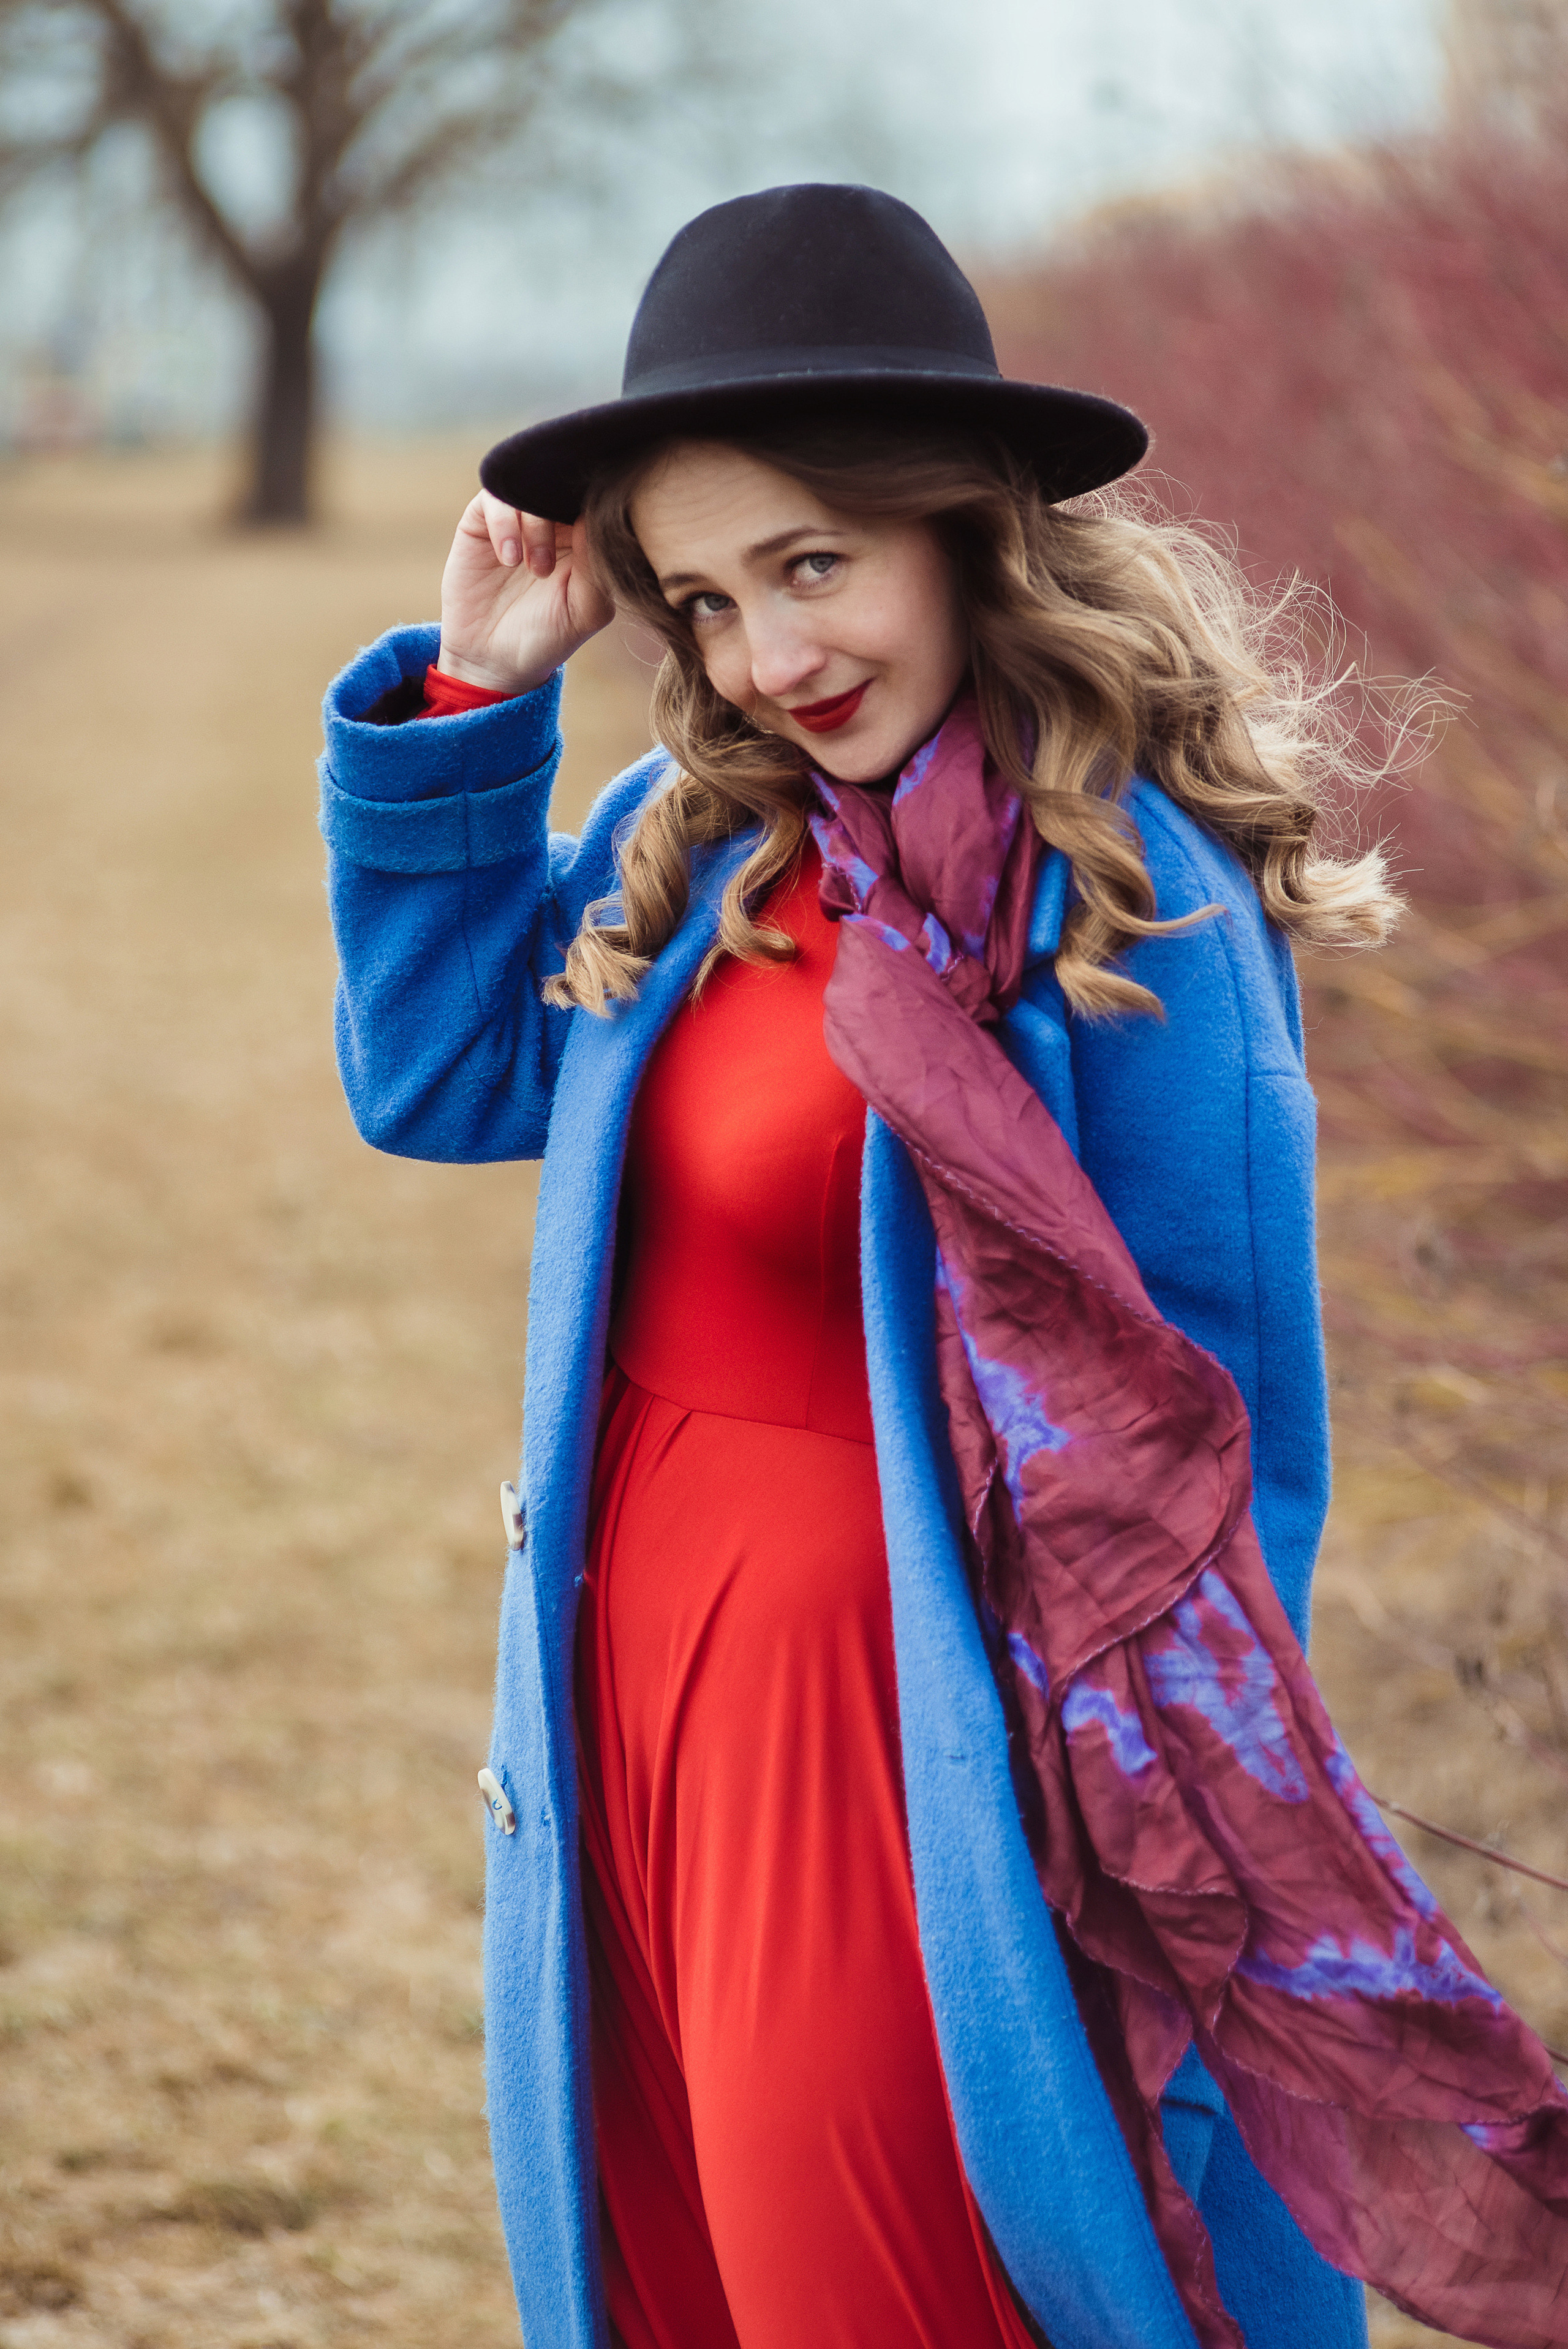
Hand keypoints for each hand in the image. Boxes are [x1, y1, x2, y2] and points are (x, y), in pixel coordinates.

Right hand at [437, 491, 615, 694]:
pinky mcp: (481, 523)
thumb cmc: (547, 637)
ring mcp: (516, 519)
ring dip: (537, 526)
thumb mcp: (585, 611)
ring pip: (530, 488)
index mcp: (584, 536)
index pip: (595, 498)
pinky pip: (494, 498)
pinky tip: (510, 559)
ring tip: (536, 570)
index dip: (597, 504)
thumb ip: (596, 568)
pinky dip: (505, 524)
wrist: (494, 660)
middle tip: (561, 561)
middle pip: (563, 483)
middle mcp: (552, 521)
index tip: (595, 532)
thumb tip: (595, 518)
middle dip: (564, 513)